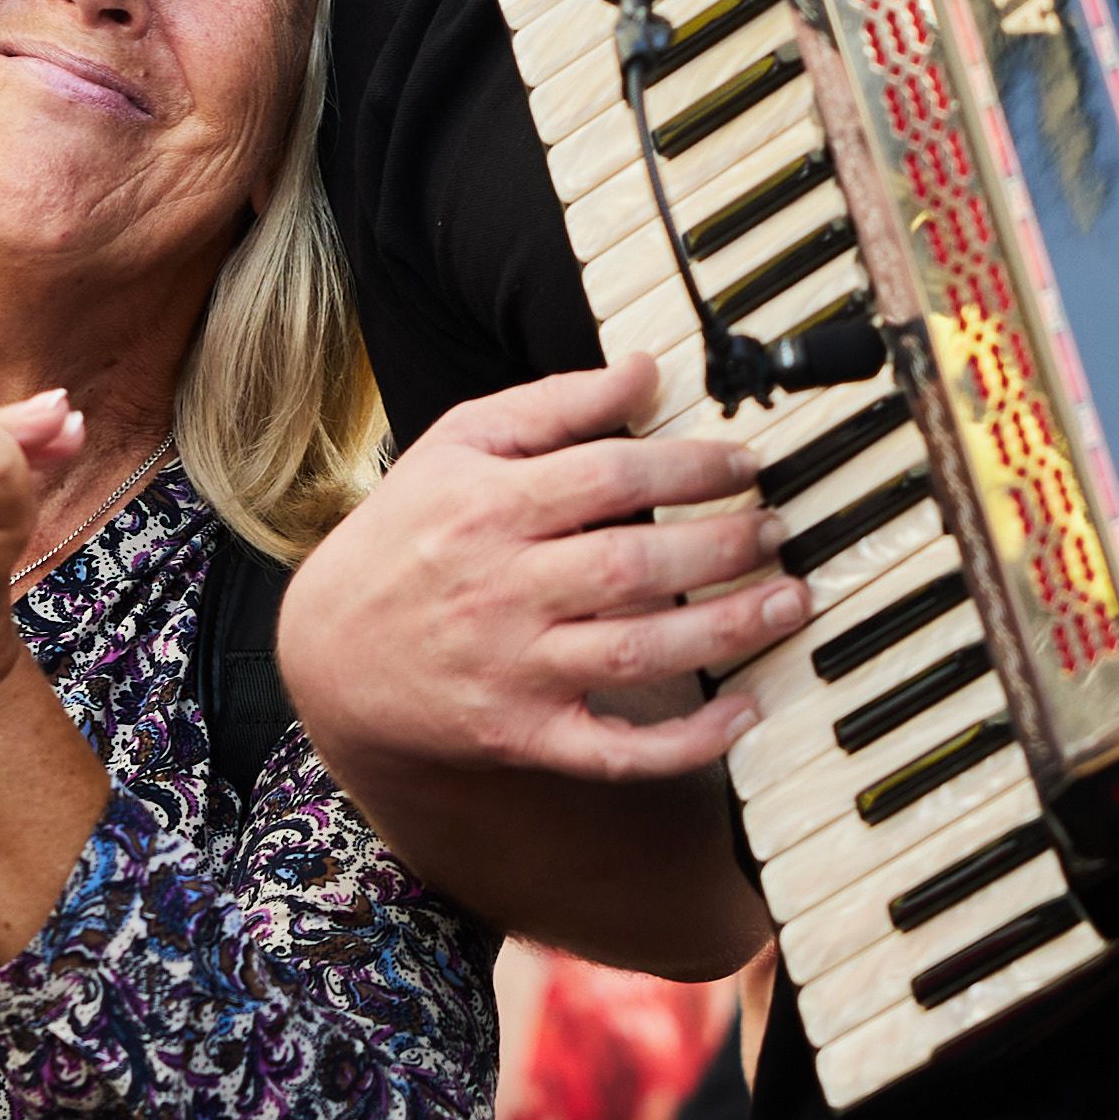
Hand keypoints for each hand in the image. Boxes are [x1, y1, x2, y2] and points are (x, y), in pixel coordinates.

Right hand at [281, 356, 792, 789]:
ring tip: (788, 600)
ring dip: (728, 630)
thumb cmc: (407, 535)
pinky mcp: (524, 736)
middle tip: (778, 529)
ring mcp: (515, 670)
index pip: (607, 477)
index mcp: (488, 507)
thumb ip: (555, 404)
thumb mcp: (459, 445)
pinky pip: (616, 751)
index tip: (745, 462)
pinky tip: (744, 711)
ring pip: (639, 654)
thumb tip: (646, 368)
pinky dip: (687, 741)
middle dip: (722, 546)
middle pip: (634, 566)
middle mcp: (503, 590)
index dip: (688, 466)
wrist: (330, 654)